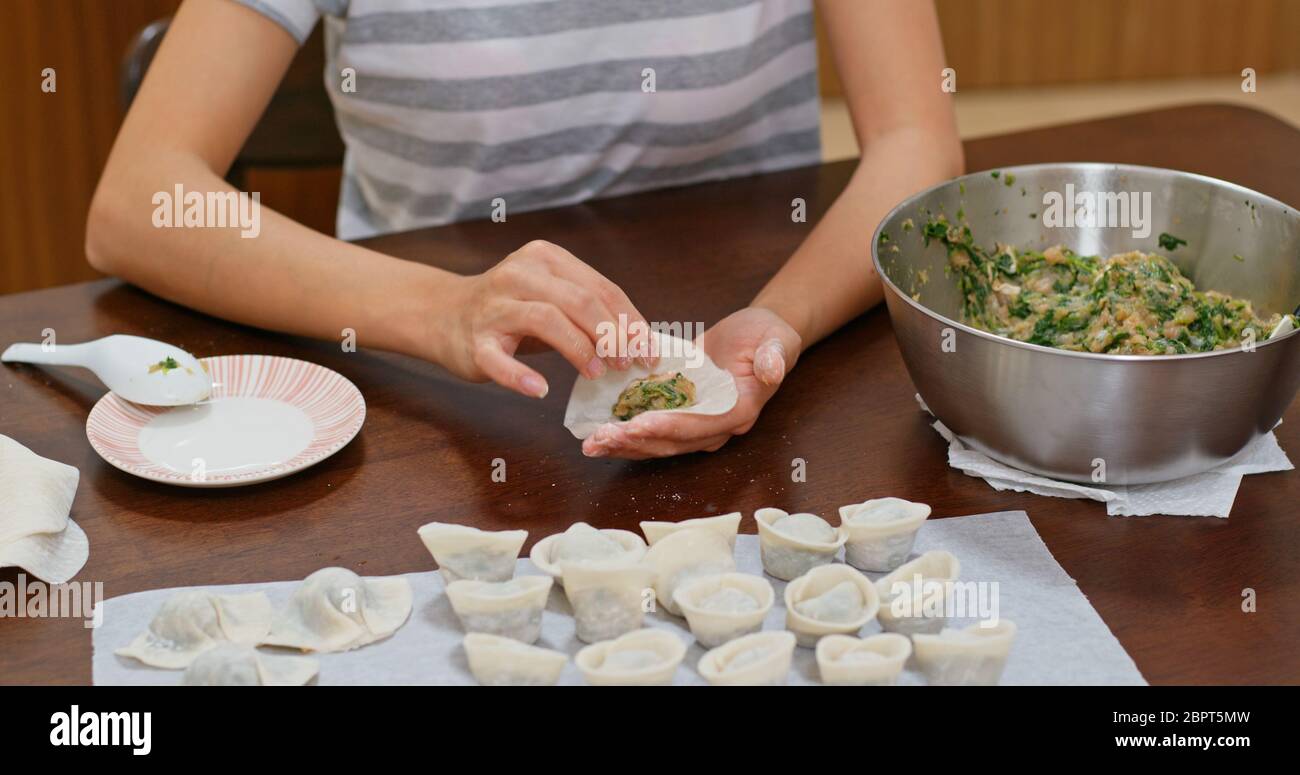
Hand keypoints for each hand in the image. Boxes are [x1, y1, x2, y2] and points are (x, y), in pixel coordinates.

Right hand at [438, 240, 648, 397]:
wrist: (444, 314)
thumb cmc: (511, 309)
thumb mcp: (551, 296)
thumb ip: (589, 309)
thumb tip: (639, 341)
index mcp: (546, 258)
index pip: (600, 288)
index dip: (630, 322)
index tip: (649, 352)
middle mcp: (520, 274)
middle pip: (578, 300)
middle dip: (611, 335)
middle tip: (627, 365)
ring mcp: (495, 307)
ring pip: (546, 320)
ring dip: (579, 349)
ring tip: (596, 373)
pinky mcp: (475, 340)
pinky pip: (499, 360)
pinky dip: (520, 376)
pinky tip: (539, 389)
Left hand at [582, 307, 801, 458]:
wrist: (756, 337)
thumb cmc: (767, 337)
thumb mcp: (776, 340)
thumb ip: (773, 357)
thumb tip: (771, 370)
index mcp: (738, 411)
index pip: (701, 425)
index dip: (669, 426)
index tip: (638, 423)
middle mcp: (715, 426)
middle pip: (672, 442)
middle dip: (636, 442)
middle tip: (602, 438)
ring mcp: (696, 424)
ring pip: (657, 443)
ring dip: (624, 445)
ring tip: (592, 444)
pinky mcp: (680, 415)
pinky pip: (651, 430)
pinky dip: (625, 434)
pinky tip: (597, 435)